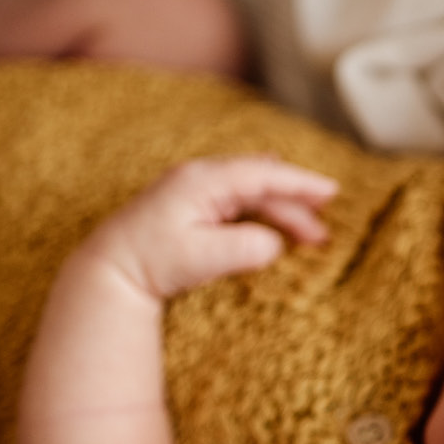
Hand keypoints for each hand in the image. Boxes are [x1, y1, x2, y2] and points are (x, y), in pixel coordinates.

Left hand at [86, 156, 337, 298]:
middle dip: (297, 204)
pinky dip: (265, 213)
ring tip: (310, 236)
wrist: (111, 269)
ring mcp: (197, 189)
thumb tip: (274, 243)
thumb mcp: (200, 258)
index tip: (332, 191)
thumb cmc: (152, 262)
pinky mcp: (195, 205)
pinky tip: (278, 227)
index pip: (263, 174)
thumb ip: (244, 248)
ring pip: (253, 192)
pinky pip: (241, 201)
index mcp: (203, 180)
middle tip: (324, 233)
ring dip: (283, 211)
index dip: (300, 182)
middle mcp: (201, 177)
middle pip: (262, 182)